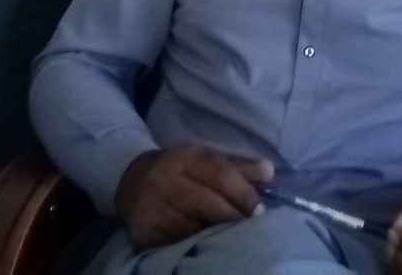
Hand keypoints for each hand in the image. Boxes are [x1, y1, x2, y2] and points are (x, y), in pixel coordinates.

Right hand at [114, 145, 273, 249]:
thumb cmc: (179, 170)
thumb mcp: (205, 159)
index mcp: (185, 157)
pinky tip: (205, 245)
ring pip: (194, 227)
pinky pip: (177, 243)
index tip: (260, 210)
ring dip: (215, 235)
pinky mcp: (144, 231)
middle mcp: (166, 179)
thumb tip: (270, 171)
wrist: (132, 181)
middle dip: (234, 217)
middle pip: (208, 203)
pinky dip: (194, 244)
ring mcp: (153, 207)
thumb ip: (238, 166)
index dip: (243, 193)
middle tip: (252, 227)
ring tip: (231, 238)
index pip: (220, 174)